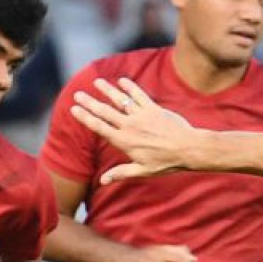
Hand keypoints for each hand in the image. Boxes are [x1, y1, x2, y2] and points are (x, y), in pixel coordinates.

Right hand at [70, 78, 193, 182]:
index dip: (85, 117)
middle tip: (78, 94)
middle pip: (105, 111)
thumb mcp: (143, 171)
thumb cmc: (166, 162)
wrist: (188, 149)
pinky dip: (130, 86)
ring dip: (107, 90)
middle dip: (90, 102)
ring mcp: (142, 116)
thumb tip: (103, 181)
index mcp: (124, 142)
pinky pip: (139, 95)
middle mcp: (130, 126)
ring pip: (120, 99)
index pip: (99, 127)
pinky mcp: (154, 108)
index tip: (74, 109)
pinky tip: (121, 80)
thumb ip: (121, 173)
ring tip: (96, 82)